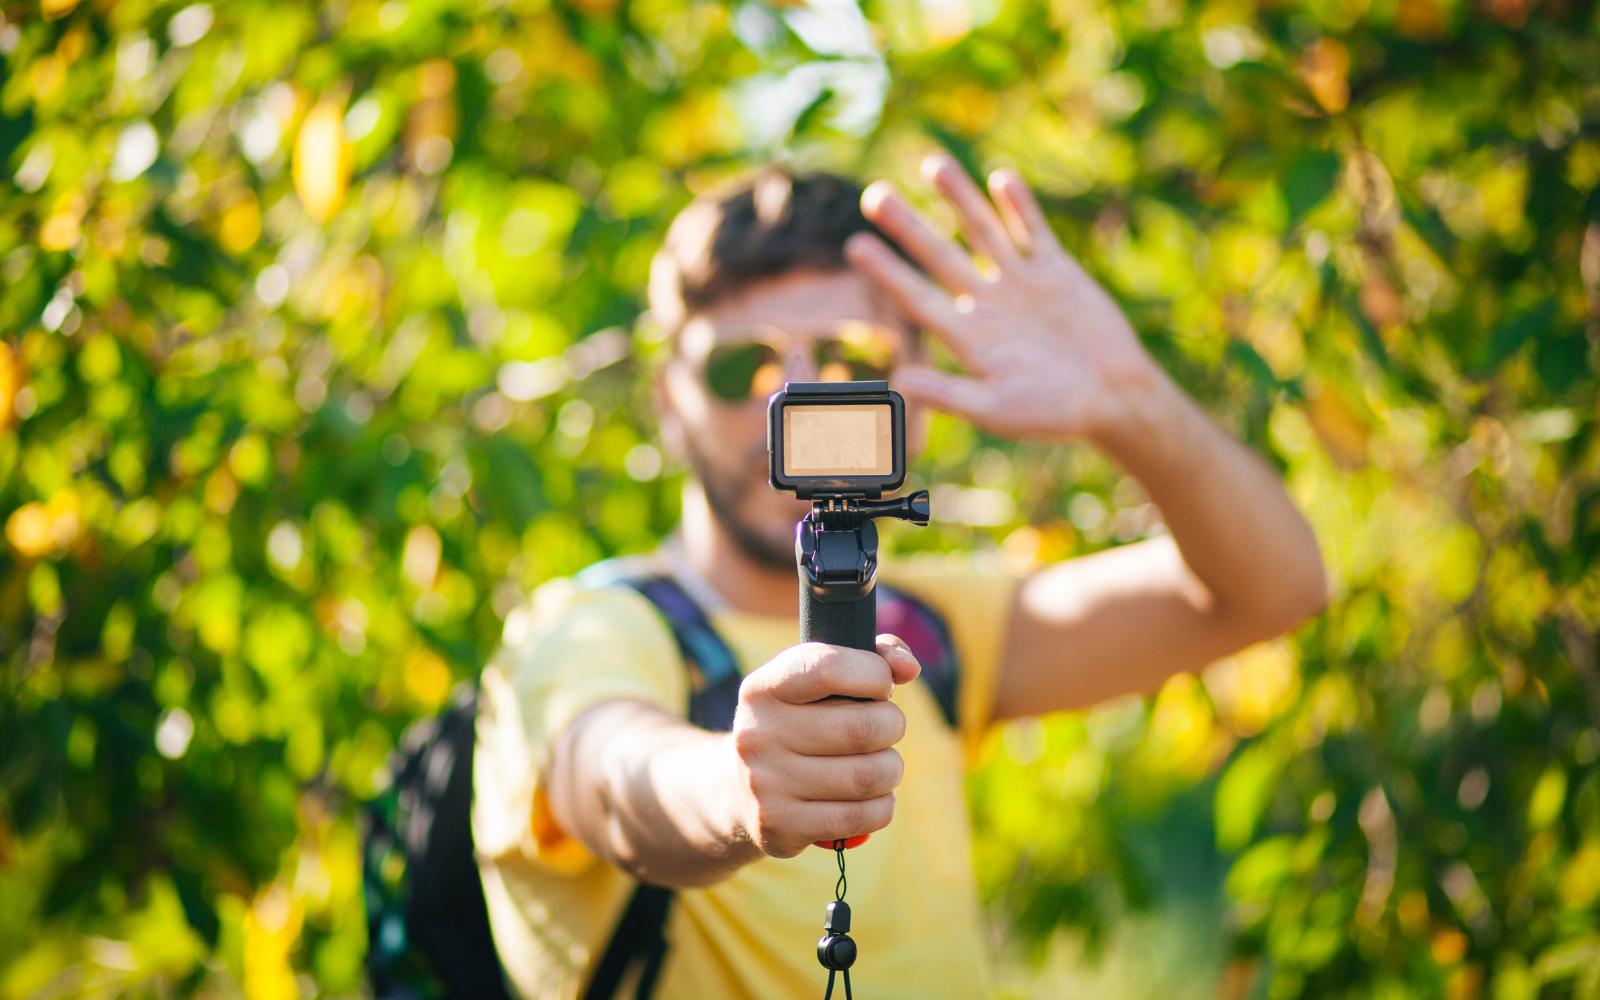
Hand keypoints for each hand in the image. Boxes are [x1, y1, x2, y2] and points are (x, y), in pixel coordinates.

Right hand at [725, 635, 920, 858]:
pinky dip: (881, 805)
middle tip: (884, 729)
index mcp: (763, 688)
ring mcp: (765, 783)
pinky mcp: (780, 825)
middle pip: (863, 729)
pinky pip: (862, 816)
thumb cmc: (801, 723)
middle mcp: (757, 734)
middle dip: (892, 726)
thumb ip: (871, 657)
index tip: (880, 686)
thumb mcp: (818, 682)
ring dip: (890, 768)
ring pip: (869, 776)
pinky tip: (869, 796)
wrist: (741, 790)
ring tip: (878, 763)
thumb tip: (909, 667)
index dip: (874, 674)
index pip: (830, 669)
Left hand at [846, 153, 1168, 445]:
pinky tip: (1000, 179)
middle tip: (874, 195)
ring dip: (958, 199)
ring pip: (982, 231)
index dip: (886, 272)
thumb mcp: (996, 410)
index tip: (855, 246)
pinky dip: (1019, 206)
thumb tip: (899, 383)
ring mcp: (1021, 283)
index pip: (916, 297)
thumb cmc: (1053, 414)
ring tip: (933, 165)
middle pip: (938, 256)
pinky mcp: (1057, 272)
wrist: (1115, 399)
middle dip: (907, 226)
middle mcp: (987, 304)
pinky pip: (1033, 231)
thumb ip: (948, 395)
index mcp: (967, 337)